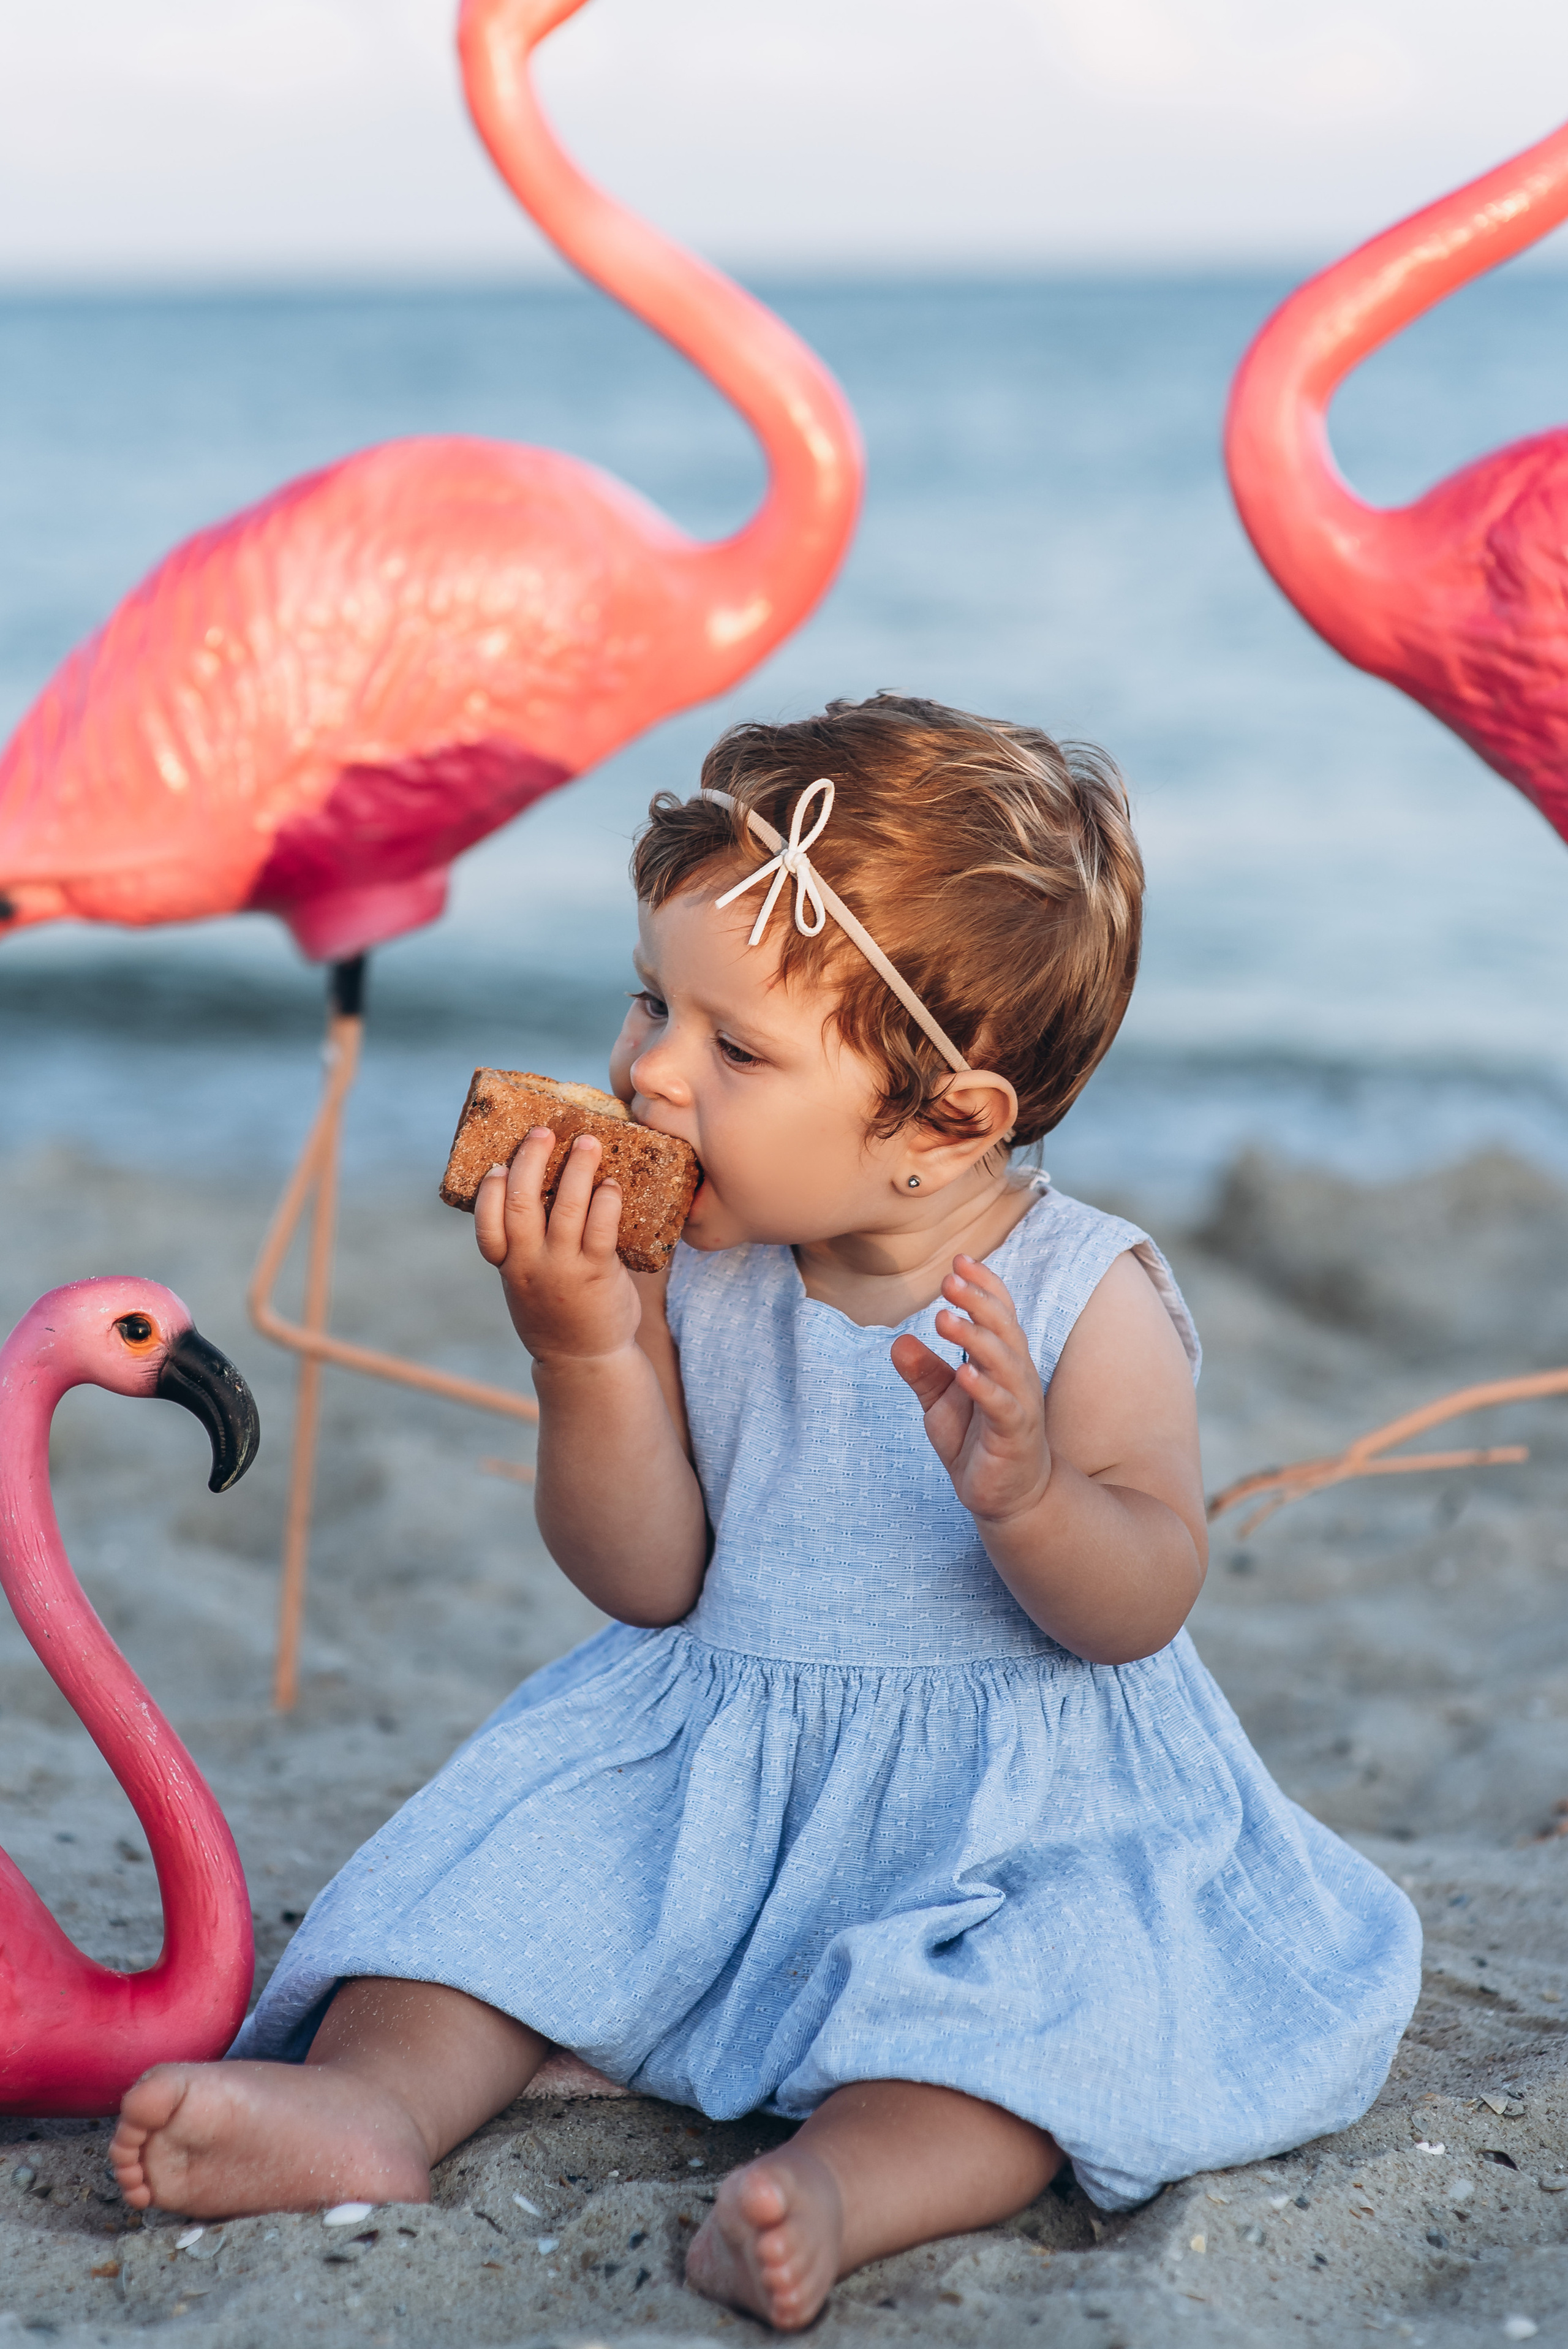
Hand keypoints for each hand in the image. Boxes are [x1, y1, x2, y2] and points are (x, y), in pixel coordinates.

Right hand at [474, 1128, 640, 1365]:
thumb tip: (545, 1187)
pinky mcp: (598, 1273)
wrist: (584, 1360)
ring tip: (588, 1142)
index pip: (486, 1226)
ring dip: (576, 1169)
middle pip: (521, 1203)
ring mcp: (563, 1269)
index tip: (497, 1166)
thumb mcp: (527, 1283)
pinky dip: (605, 1201)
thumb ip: (527, 1247)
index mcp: (508, 1267)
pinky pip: (601, 1229)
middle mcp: (529, 1265)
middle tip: (543, 1132)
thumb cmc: (557, 1311)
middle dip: (530, 1161)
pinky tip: (611, 1184)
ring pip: (565, 1208)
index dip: (488, 1193)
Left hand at [890, 1255, 1050, 1526]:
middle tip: (949, 1279)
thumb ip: (924, 1373)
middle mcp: (1017, 1375)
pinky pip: (1002, 1406)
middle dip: (978, 1301)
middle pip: (1004, 1329)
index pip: (999, 1313)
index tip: (959, 1259)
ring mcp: (1019, 1404)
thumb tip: (898, 1342)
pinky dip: (984, 1388)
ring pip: (1005, 1362)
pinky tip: (963, 1373)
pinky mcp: (1014, 1435)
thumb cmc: (976, 1442)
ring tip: (945, 1319)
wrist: (1006, 1495)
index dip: (983, 1285)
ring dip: (977, 1338)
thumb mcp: (941, 1403)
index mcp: (1001, 1361)